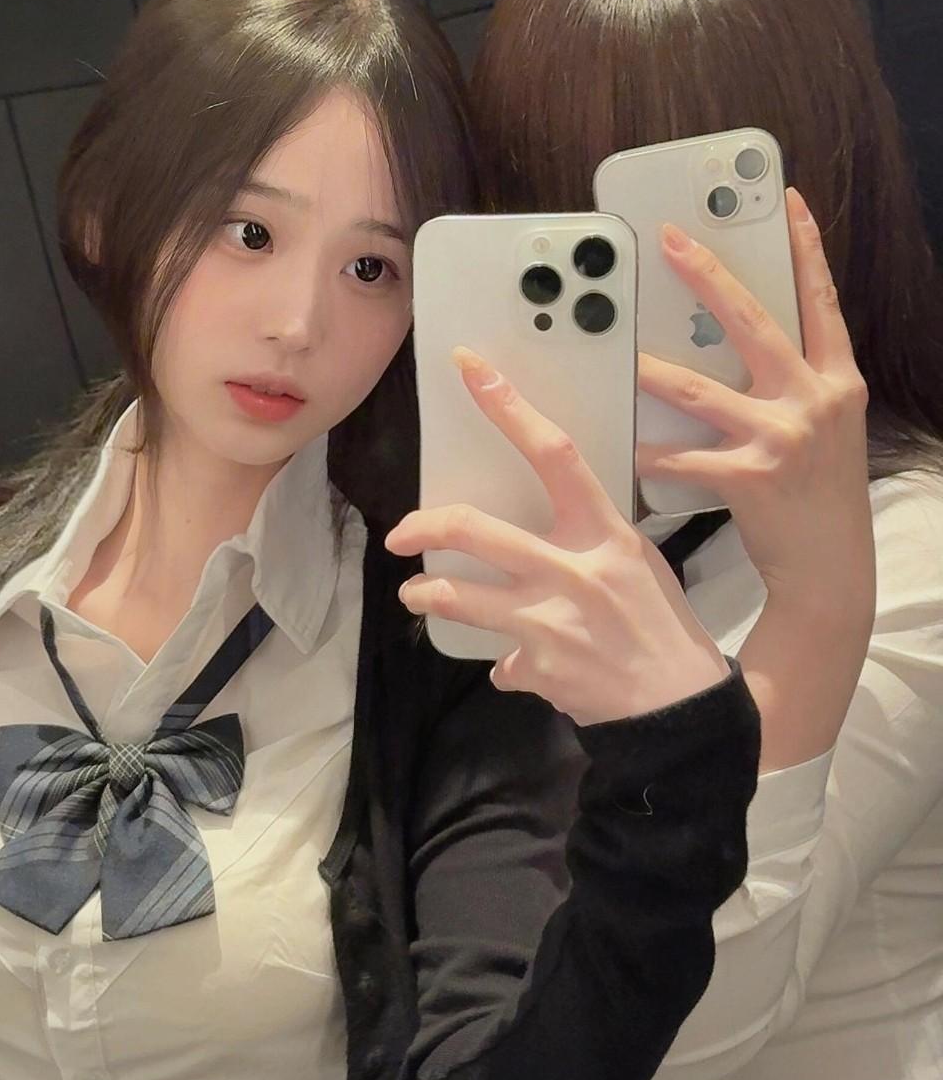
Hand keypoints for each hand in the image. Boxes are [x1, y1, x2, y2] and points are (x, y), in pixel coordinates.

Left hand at [385, 349, 729, 726]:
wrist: (679, 709)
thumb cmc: (665, 629)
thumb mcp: (640, 565)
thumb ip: (590, 542)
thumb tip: (547, 532)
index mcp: (606, 533)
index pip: (554, 453)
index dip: (509, 408)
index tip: (470, 370)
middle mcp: (573, 570)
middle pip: (474, 529)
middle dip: (422, 527)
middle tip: (400, 534)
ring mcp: (549, 621)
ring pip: (458, 596)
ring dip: (427, 594)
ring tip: (417, 593)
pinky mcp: (537, 666)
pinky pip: (500, 660)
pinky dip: (504, 664)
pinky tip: (512, 666)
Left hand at [638, 189, 873, 622]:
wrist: (830, 567)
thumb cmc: (816, 494)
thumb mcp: (822, 428)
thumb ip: (789, 385)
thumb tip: (730, 350)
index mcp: (834, 381)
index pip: (822, 301)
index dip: (807, 249)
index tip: (788, 203)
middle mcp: (813, 400)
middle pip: (752, 322)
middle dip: (706, 276)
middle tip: (668, 240)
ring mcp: (782, 436)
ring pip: (699, 389)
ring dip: (649, 369)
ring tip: (612, 350)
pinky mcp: (749, 476)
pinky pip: (679, 456)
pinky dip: (645, 450)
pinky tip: (615, 441)